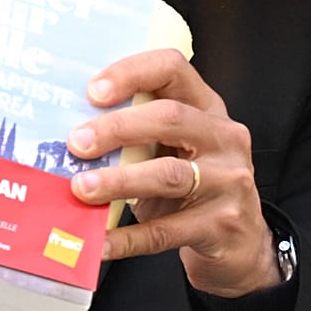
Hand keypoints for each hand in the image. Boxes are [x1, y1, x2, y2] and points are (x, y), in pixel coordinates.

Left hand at [68, 48, 278, 296]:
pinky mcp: (222, 224)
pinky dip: (128, 237)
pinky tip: (101, 242)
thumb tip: (70, 135)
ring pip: (168, 174)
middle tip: (76, 144)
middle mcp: (224, 137)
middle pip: (169, 117)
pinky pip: (166, 231)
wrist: (240, 241)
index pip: (172, 68)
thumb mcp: (173, 149)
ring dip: (118, 181)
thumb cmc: (192, 186)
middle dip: (116, 128)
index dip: (131, 73)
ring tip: (82, 188)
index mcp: (207, 107)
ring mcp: (228, 181)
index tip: (93, 92)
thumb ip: (137, 134)